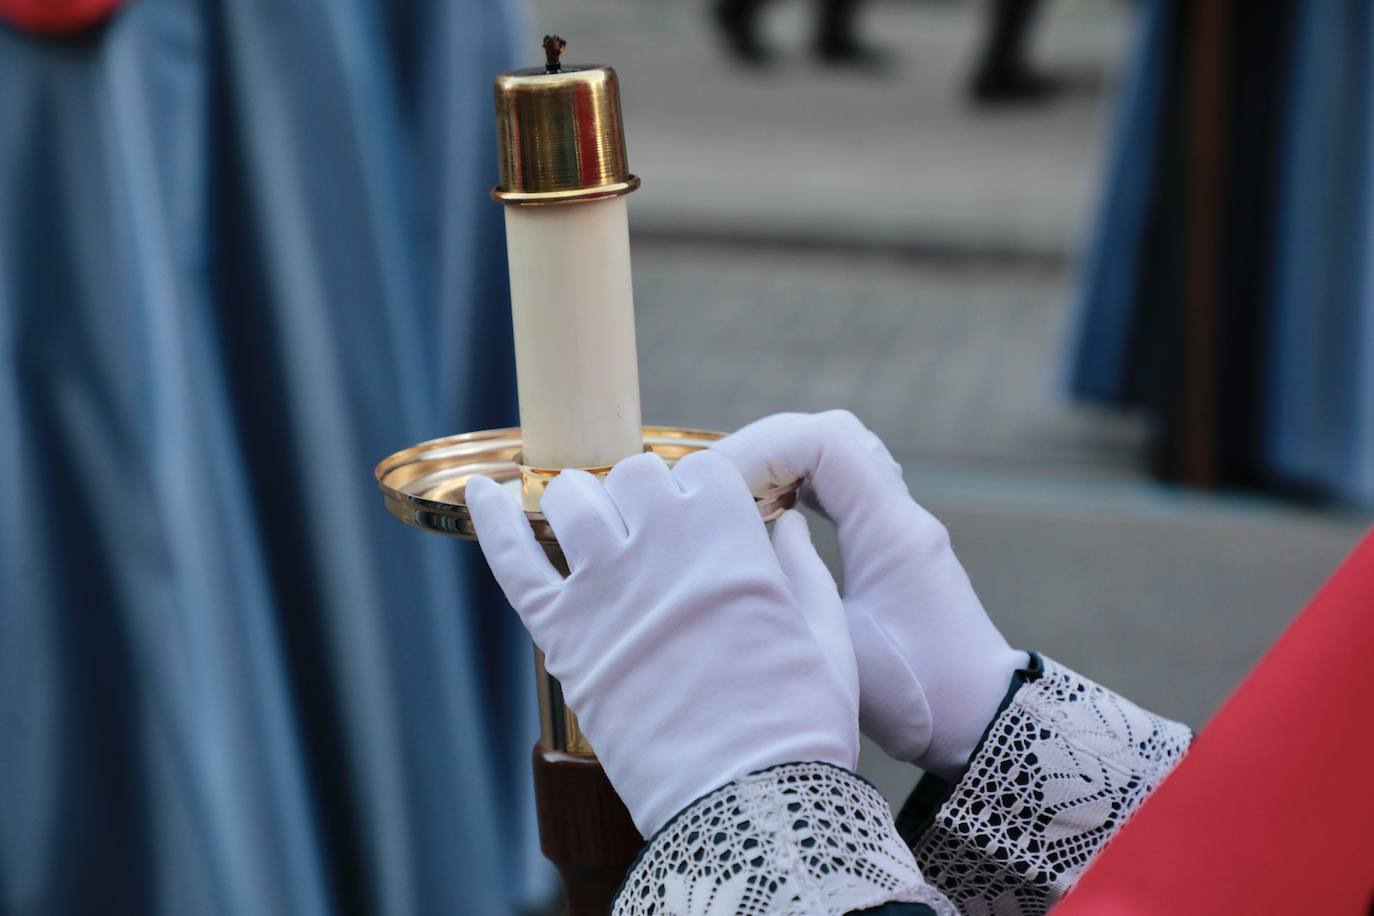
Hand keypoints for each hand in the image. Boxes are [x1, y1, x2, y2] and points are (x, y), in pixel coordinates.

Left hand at [466, 450, 858, 835]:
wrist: (746, 808)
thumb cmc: (798, 729)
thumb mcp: (828, 641)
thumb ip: (806, 572)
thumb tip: (790, 524)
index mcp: (731, 541)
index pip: (700, 469)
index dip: (703, 493)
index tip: (705, 519)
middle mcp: (662, 549)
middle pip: (633, 475)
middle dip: (644, 495)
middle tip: (653, 533)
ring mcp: (604, 589)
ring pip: (571, 499)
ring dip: (582, 503)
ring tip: (592, 526)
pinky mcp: (562, 636)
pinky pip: (511, 560)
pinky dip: (492, 519)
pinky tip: (482, 490)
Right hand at [714, 411, 1025, 778]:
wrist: (984, 723)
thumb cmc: (918, 697)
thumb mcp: (836, 647)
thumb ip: (788, 583)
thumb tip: (740, 535)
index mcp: (890, 529)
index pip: (823, 442)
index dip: (763, 449)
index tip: (720, 484)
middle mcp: (903, 514)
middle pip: (832, 434)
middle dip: (768, 448)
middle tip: (718, 485)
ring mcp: (904, 525)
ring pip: (843, 454)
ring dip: (787, 463)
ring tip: (740, 496)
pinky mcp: (898, 545)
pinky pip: (848, 487)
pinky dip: (805, 485)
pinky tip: (771, 513)